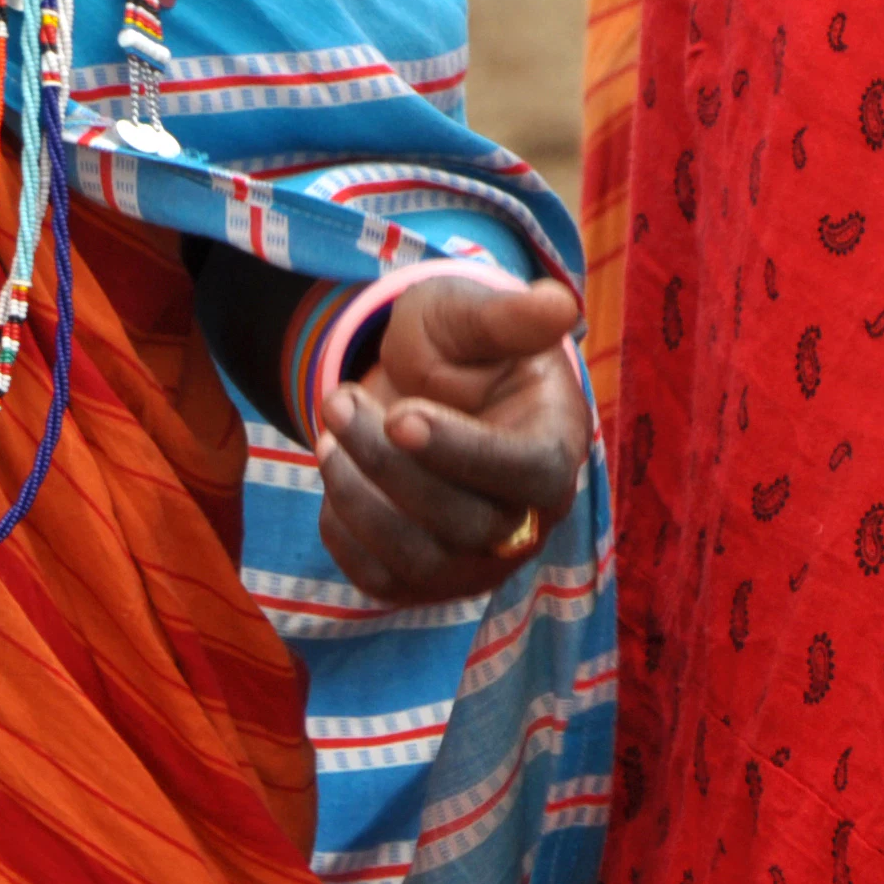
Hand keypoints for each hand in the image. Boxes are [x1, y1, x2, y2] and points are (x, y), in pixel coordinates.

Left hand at [317, 276, 587, 605]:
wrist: (421, 387)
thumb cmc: (457, 349)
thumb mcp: (471, 318)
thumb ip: (507, 317)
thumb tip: (557, 301)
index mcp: (554, 447)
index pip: (527, 472)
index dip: (463, 451)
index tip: (402, 415)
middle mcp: (527, 519)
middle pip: (469, 525)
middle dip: (388, 464)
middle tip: (338, 400)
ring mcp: (479, 559)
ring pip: (422, 562)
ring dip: (358, 499)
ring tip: (326, 436)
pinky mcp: (427, 579)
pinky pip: (382, 581)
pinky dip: (342, 533)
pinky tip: (335, 472)